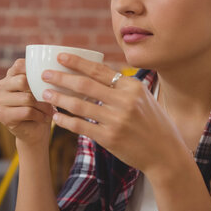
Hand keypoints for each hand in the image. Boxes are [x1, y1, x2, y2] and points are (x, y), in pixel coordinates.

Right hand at [0, 59, 54, 147]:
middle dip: (41, 91)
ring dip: (43, 106)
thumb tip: (52, 72)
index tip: (49, 78)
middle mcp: (1, 86)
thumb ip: (42, 78)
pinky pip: (26, 111)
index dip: (34, 70)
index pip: (19, 65)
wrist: (36, 132)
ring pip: (26, 98)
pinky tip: (44, 118)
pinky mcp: (3, 115)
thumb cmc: (41, 107)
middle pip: (22, 81)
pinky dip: (39, 115)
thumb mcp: (42, 89)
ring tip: (50, 111)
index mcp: (10, 76)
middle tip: (52, 98)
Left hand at [40, 53, 187, 176]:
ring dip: (59, 99)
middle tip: (44, 74)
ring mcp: (117, 120)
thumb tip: (97, 73)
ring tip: (45, 94)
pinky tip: (56, 117)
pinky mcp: (110, 138)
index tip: (60, 56)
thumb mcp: (143, 97)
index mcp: (132, 86)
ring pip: (79, 106)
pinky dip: (65, 121)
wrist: (165, 154)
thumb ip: (122, 86)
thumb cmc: (153, 123)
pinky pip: (81, 126)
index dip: (77, 62)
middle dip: (61, 78)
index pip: (99, 70)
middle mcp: (125, 101)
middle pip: (85, 85)